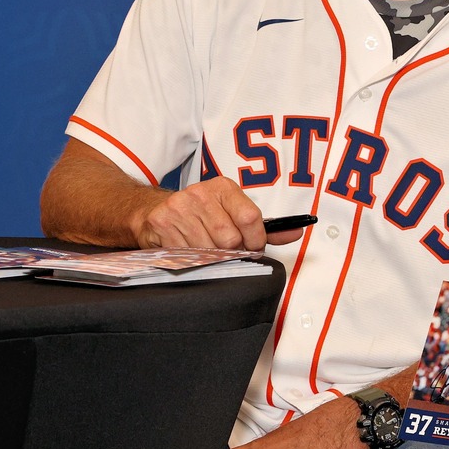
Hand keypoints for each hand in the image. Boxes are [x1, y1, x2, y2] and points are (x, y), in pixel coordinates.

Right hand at [134, 177, 308, 250]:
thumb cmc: (200, 215)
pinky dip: (191, 260)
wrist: (152, 212)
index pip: (250, 217)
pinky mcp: (163, 224)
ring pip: (209, 250)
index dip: (255, 240)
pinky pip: (188, 255)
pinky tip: (188, 250)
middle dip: (232, 252)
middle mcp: (201, 193)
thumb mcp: (231, 213)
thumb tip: (296, 233)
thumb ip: (264, 226)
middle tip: (225, 251)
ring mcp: (180, 208)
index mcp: (223, 187)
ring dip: (211, 258)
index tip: (253, 247)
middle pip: (230, 239)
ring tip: (206, 250)